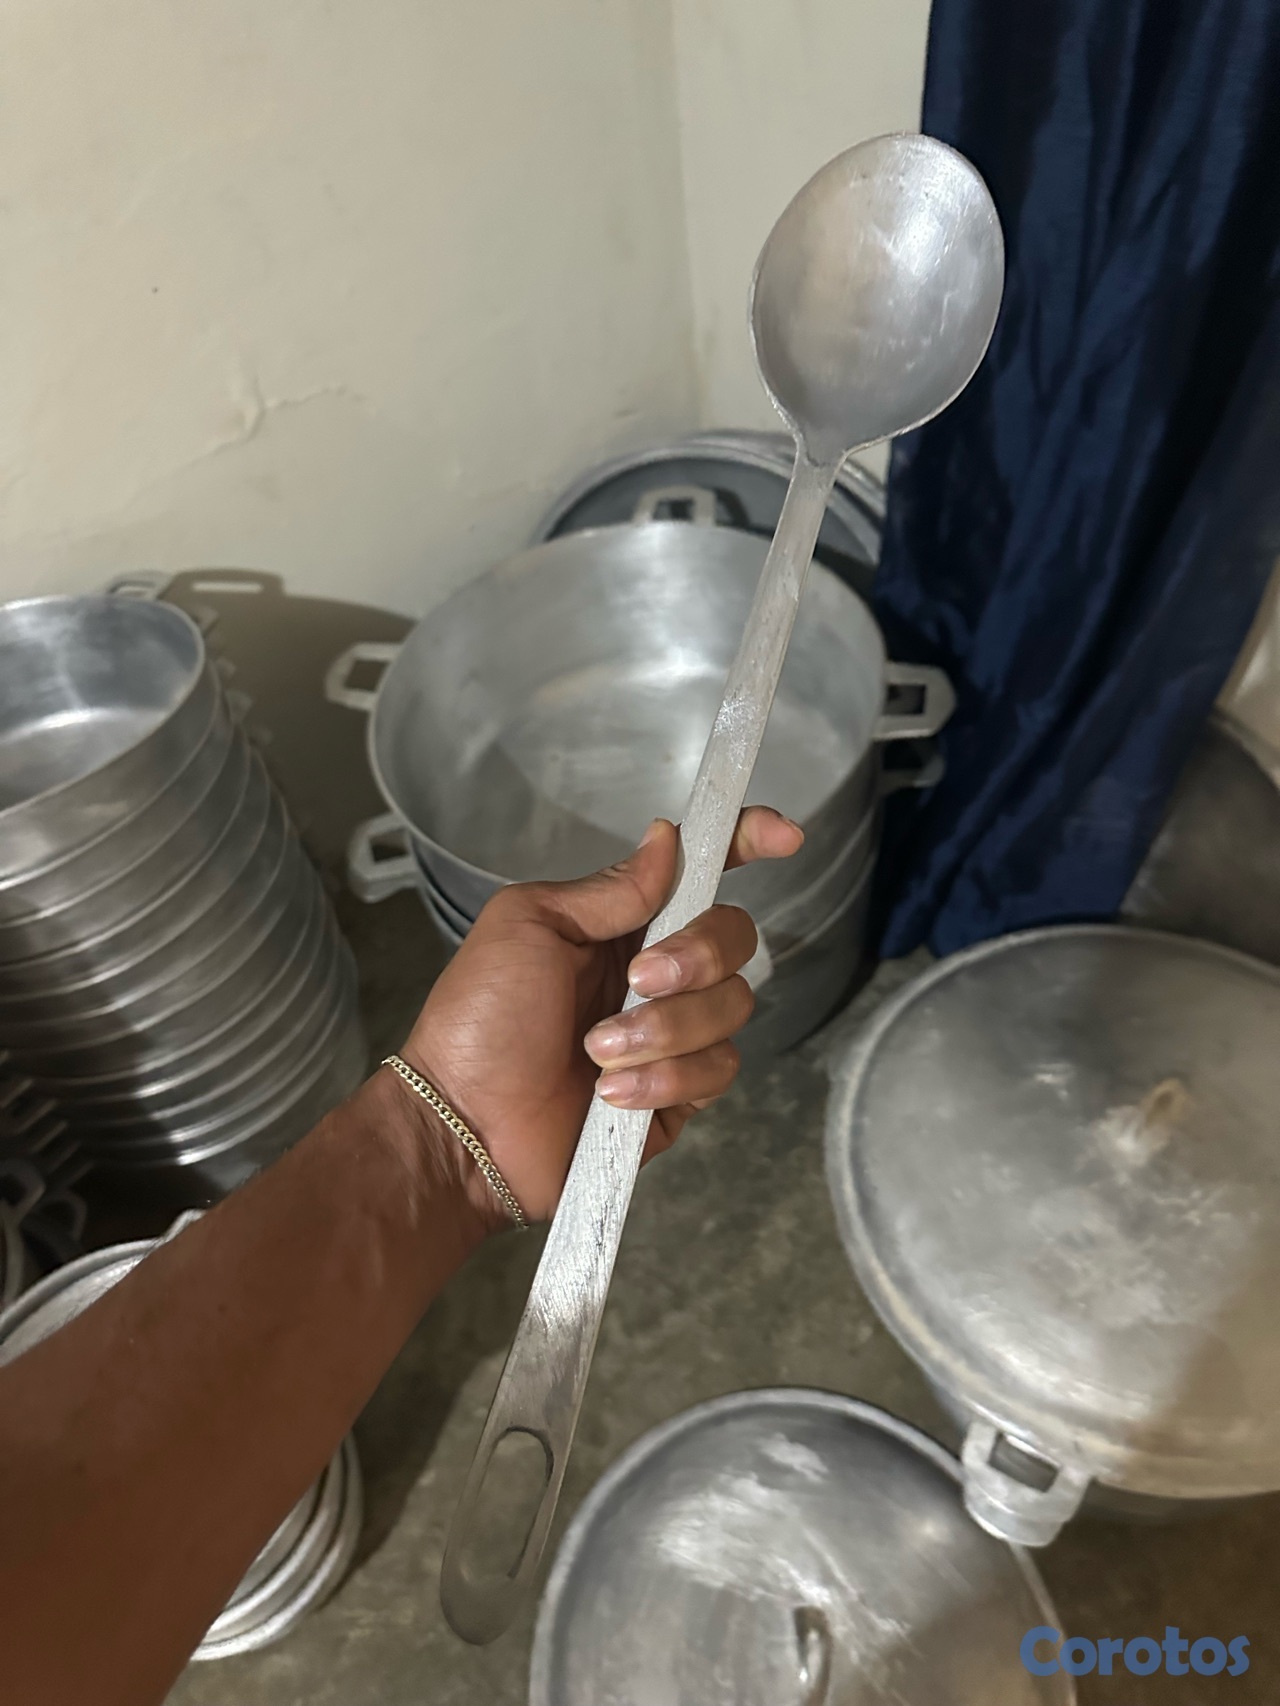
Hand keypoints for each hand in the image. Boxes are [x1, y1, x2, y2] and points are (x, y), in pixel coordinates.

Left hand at [398, 810, 802, 1226]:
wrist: (465, 1124)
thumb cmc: (481, 1017)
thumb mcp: (527, 925)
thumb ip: (606, 890)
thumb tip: (667, 837)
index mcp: (622, 924)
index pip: (700, 873)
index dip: (745, 844)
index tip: (784, 836)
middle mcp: (657, 973)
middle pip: (735, 937)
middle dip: (698, 955)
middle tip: (640, 979)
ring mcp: (673, 1036)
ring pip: (732, 1008)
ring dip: (665, 1029)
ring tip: (597, 1052)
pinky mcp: (679, 1096)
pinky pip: (716, 1072)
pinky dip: (664, 1080)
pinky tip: (610, 1094)